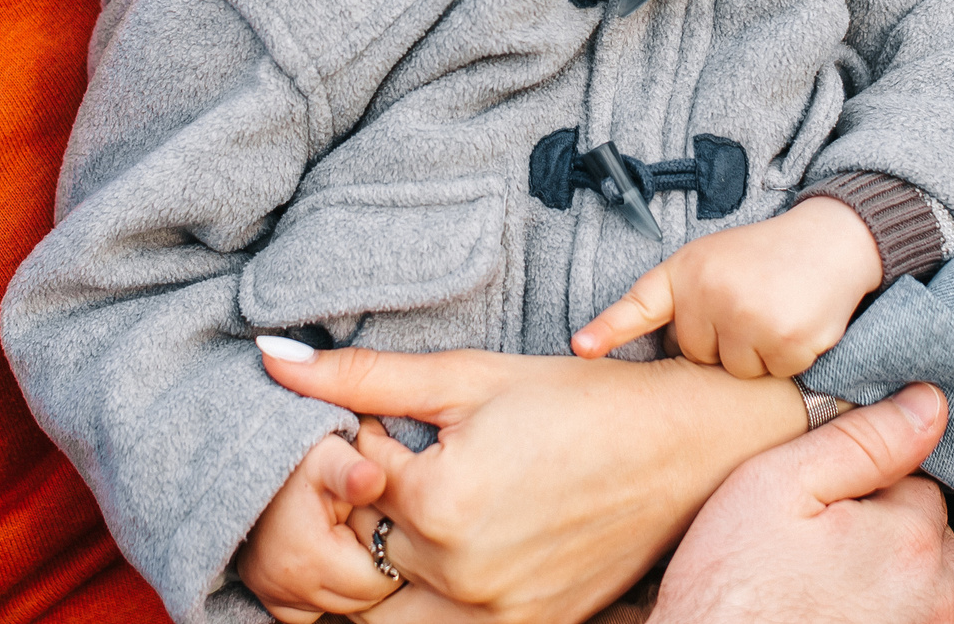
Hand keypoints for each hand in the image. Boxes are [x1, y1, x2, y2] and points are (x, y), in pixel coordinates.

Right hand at [237, 432, 399, 623]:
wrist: (251, 463)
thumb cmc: (299, 459)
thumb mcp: (328, 456)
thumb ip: (353, 470)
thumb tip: (374, 478)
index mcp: (311, 557)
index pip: (376, 583)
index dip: (387, 555)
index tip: (380, 526)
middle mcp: (287, 584)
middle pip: (358, 601)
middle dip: (370, 570)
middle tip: (364, 531)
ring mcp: (272, 592)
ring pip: (335, 607)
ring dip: (347, 584)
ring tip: (345, 542)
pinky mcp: (264, 594)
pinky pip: (307, 612)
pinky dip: (321, 593)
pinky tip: (326, 561)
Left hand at [258, 343, 806, 623]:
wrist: (682, 446)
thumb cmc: (577, 401)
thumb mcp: (465, 377)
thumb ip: (361, 377)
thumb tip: (270, 357)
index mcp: (440, 507)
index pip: (344, 488)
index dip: (356, 450)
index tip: (391, 428)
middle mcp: (462, 580)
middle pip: (353, 567)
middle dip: (357, 521)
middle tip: (398, 476)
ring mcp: (498, 617)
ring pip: (388, 620)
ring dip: (383, 575)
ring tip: (424, 515)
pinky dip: (431, 601)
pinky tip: (462, 544)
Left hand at [572, 199, 882, 377]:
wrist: (831, 239)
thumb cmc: (765, 257)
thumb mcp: (714, 262)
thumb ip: (686, 298)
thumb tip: (668, 350)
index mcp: (686, 270)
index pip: (639, 305)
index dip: (608, 329)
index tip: (582, 347)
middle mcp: (710, 292)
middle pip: (695, 355)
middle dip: (722, 340)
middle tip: (750, 304)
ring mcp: (746, 316)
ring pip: (734, 371)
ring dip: (756, 353)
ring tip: (774, 312)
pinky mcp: (783, 340)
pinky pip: (772, 375)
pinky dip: (788, 358)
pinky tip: (796, 324)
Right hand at [651, 385, 953, 623]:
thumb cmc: (731, 592)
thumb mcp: (777, 485)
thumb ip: (862, 439)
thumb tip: (928, 402)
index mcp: (910, 538)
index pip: (917, 481)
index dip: (863, 488)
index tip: (819, 510)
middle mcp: (938, 597)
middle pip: (928, 536)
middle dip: (883, 534)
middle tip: (813, 549)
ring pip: (928, 586)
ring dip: (891, 581)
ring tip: (821, 588)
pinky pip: (920, 623)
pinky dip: (889, 616)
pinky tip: (836, 615)